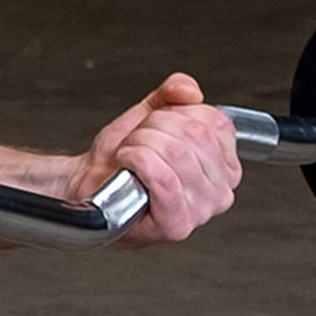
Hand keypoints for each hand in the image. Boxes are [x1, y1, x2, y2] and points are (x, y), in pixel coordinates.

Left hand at [79, 74, 242, 243]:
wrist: (90, 184)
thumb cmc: (123, 159)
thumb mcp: (150, 115)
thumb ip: (173, 94)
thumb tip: (189, 91)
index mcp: (225, 164)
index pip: (215, 122)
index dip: (176, 114)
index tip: (155, 126)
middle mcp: (221, 190)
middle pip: (195, 136)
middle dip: (154, 128)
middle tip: (137, 141)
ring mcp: (202, 211)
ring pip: (178, 154)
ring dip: (141, 145)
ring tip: (131, 154)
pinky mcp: (177, 224)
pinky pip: (165, 180)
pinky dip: (139, 162)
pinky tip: (128, 162)